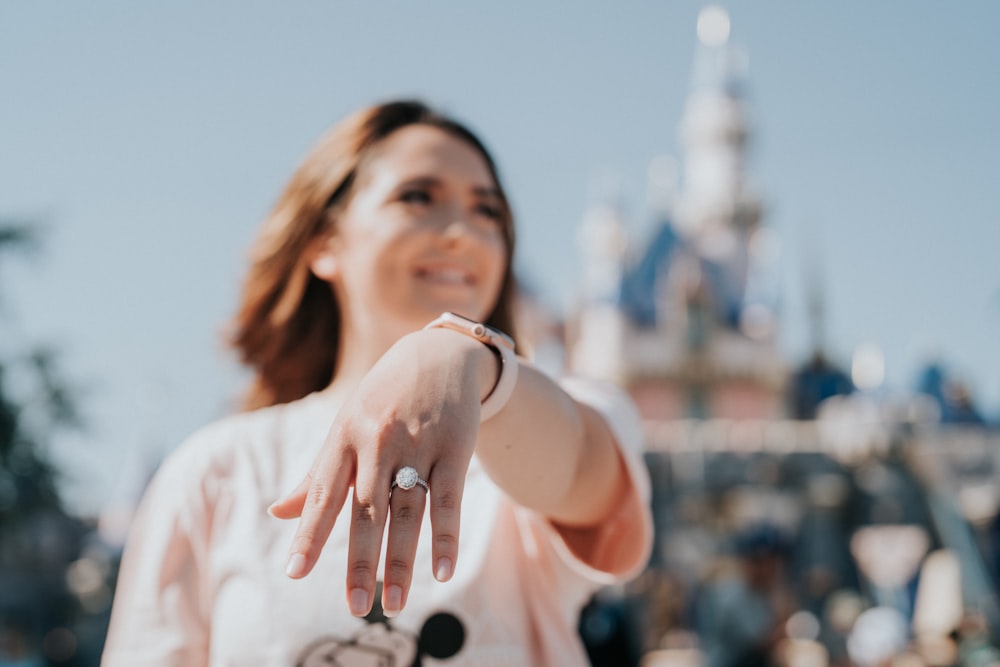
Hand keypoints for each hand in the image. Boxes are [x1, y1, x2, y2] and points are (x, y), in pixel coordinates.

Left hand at [268, 329, 496, 617]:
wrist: (438, 355)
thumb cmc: (383, 399)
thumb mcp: (345, 427)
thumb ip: (317, 474)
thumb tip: (276, 514)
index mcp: (344, 437)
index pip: (323, 493)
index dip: (308, 534)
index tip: (295, 573)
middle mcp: (378, 441)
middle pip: (367, 510)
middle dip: (360, 562)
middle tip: (355, 606)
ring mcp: (418, 444)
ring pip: (407, 512)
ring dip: (401, 561)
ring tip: (394, 603)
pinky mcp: (455, 448)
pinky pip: (449, 501)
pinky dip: (446, 538)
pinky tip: (442, 571)